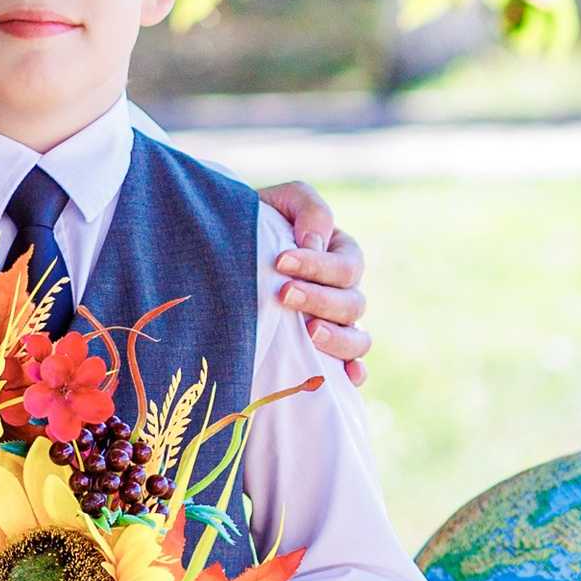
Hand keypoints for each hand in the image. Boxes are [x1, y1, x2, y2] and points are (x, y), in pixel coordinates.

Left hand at [260, 177, 369, 383]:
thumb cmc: (254, 224)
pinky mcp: (322, 352)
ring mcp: (335, 325)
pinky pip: (351, 368)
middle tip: (284, 294)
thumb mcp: (278, 203)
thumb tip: (316, 242)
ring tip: (309, 332)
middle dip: (319, 298)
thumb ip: (306, 209)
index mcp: (339, 254)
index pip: (345, 264)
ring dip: (337, 337)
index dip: (317, 265)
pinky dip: (355, 373)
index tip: (281, 261)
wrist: (222, 254)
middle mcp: (342, 291)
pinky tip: (347, 377)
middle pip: (353, 302)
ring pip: (358, 338)